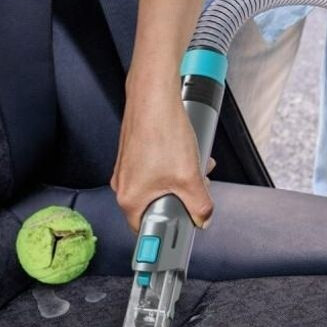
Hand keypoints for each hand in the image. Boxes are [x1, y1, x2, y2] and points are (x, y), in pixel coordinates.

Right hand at [111, 87, 214, 232]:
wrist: (153, 95)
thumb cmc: (161, 132)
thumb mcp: (189, 177)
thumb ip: (199, 205)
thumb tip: (203, 218)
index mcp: (130, 200)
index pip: (148, 231)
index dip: (169, 231)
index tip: (181, 231)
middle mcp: (123, 187)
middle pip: (155, 207)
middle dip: (181, 200)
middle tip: (196, 192)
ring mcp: (126, 170)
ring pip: (157, 187)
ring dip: (179, 181)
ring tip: (195, 167)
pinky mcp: (132, 155)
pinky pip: (153, 171)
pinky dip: (171, 167)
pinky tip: (185, 154)